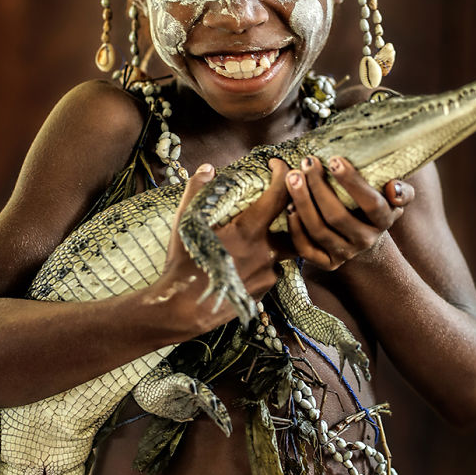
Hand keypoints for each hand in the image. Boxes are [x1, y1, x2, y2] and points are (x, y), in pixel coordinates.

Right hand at [154, 161, 290, 332]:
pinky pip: (271, 271)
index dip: (283, 173)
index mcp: (249, 230)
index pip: (280, 193)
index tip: (276, 165)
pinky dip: (263, 263)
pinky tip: (245, 263)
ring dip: (275, 239)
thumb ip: (197, 191)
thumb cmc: (183, 263)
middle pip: (293, 222)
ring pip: (283, 250)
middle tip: (275, 200)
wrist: (182, 308)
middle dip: (288, 208)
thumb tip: (208, 168)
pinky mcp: (264, 292)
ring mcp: (268, 274)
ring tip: (258, 235)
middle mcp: (266, 252)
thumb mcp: (186, 222)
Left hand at [280, 155, 413, 270]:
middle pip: (337, 216)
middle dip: (319, 187)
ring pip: (319, 230)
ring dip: (302, 202)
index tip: (334, 160)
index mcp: (384, 220)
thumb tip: (393, 188)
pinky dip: (295, 228)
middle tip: (306, 163)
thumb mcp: (395, 197)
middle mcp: (365, 240)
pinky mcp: (327, 263)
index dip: (352, 182)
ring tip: (292, 178)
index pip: (371, 203)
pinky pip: (306, 249)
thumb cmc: (376, 204)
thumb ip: (402, 191)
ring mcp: (345, 253)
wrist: (366, 237)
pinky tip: (288, 206)